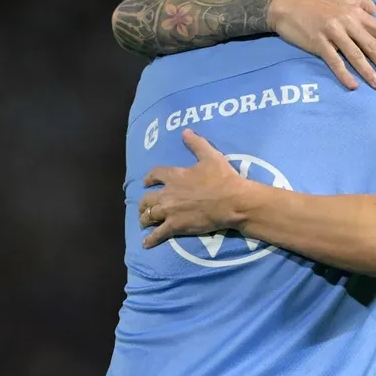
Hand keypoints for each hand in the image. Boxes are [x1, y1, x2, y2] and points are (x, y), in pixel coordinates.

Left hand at [138, 130, 245, 247]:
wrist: (232, 201)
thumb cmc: (223, 178)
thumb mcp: (210, 156)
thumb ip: (196, 144)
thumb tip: (185, 131)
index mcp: (175, 176)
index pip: (155, 175)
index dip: (149, 178)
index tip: (146, 182)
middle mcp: (167, 193)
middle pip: (147, 199)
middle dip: (143, 203)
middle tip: (144, 207)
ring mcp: (170, 211)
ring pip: (149, 216)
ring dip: (144, 219)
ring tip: (143, 222)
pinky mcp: (176, 226)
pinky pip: (158, 234)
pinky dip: (150, 239)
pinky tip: (145, 243)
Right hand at [266, 0, 375, 89]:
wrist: (288, 6)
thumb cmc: (318, 5)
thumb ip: (363, 5)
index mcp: (355, 12)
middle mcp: (347, 21)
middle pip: (371, 45)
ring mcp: (332, 32)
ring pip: (355, 55)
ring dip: (368, 72)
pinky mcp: (318, 42)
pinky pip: (334, 61)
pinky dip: (344, 74)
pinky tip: (353, 85)